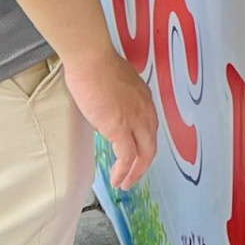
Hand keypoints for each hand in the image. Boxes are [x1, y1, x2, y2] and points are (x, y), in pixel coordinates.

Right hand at [64, 45, 157, 191]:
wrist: (92, 60)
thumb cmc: (96, 65)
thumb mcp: (113, 84)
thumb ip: (115, 99)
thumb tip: (105, 114)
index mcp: (144, 98)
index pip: (149, 127)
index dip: (144, 144)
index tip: (136, 154)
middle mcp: (145, 110)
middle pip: (151, 144)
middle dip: (144, 164)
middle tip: (134, 176)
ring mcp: (135, 120)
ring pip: (144, 154)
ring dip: (135, 172)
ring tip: (125, 183)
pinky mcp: (121, 129)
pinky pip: (127, 157)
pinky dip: (124, 171)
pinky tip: (117, 179)